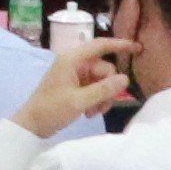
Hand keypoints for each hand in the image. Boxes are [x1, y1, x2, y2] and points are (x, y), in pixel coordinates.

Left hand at [10, 33, 134, 136]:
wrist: (32, 125)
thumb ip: (103, 90)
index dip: (120, 45)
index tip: (138, 48)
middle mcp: (75, 63)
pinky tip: (89, 113)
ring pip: (102, 81)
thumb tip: (125, 79)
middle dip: (108, 88)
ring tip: (93, 112)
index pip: (100, 45)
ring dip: (102, 97)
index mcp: (72, 59)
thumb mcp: (79, 101)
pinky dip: (96, 100)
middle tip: (103, 106)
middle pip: (105, 69)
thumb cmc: (51, 110)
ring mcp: (75, 75)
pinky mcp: (76, 86)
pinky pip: (95, 88)